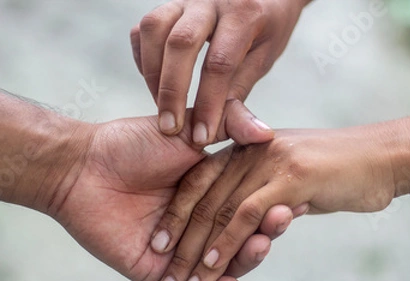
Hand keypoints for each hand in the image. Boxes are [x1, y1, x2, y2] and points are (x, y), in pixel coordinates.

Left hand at [49, 110, 293, 280]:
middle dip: (263, 235)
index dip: (269, 210)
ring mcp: (176, 252)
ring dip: (243, 263)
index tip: (291, 202)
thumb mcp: (188, 129)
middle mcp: (195, 226)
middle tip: (279, 222)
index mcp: (206, 196)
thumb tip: (269, 133)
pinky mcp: (154, 273)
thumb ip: (227, 126)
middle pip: (238, 242)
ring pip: (219, 269)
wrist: (82, 167)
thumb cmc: (131, 143)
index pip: (246, 211)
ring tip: (260, 246)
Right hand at [130, 0, 307, 144]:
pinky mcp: (168, 4)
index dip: (209, 104)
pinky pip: (144, 29)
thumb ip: (240, 89)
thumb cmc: (266, 28)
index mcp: (244, 14)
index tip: (201, 137)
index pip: (220, 63)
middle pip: (180, 43)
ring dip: (153, 74)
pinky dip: (144, 59)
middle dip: (172, 91)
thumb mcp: (263, 58)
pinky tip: (156, 84)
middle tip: (170, 128)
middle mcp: (212, 0)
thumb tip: (236, 132)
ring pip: (154, 29)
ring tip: (162, 107)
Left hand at [152, 126, 396, 280]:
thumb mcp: (294, 178)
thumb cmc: (341, 169)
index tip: (160, 252)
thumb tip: (254, 225)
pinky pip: (247, 213)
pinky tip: (213, 267)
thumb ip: (267, 196)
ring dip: (198, 256)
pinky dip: (227, 241)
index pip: (198, 187)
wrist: (388, 155)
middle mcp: (247, 152)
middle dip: (178, 246)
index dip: (176, 220)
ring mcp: (267, 162)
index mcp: (243, 150)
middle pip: (200, 203)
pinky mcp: (289, 176)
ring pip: (218, 212)